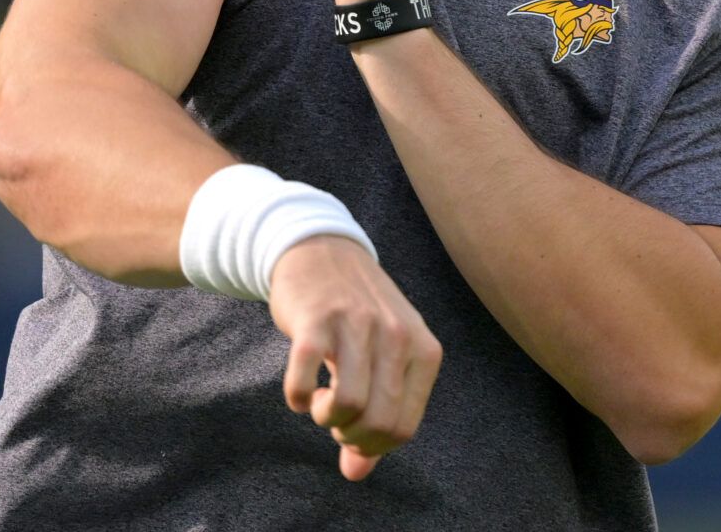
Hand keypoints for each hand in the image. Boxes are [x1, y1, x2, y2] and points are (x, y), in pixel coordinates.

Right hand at [269, 235, 443, 480]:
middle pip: (377, 422)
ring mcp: (356, 324)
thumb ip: (378, 414)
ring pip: (348, 405)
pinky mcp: (315, 318)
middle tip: (336, 419)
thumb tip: (356, 473)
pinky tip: (300, 390)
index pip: (404, 428)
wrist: (320, 247)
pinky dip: (298, 398)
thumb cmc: (356, 313)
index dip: (373, 445)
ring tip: (321, 401)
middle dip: (350, 436)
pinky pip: (305, 380)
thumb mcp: (383, 358)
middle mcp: (395, 335)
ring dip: (326, 417)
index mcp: (422, 348)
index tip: (354, 429)